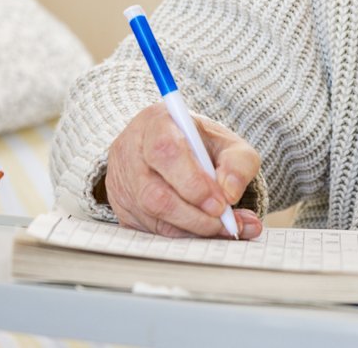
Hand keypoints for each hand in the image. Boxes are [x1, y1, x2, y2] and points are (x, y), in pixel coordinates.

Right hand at [103, 102, 263, 238]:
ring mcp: (120, 181)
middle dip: (193, 213)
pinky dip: (180, 234)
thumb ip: (238, 163)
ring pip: (150, 215)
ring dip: (190, 227)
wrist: (174, 145)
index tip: (220, 202)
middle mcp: (130, 151)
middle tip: (222, 220)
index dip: (193, 181)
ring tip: (219, 227)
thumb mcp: (227, 142)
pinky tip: (201, 231)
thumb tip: (230, 194)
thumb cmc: (199, 143)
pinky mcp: (121, 208)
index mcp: (157, 122)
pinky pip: (148, 229)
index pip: (166, 150)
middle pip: (153, 191)